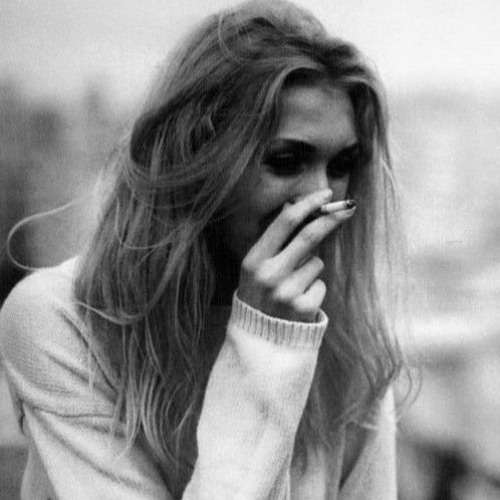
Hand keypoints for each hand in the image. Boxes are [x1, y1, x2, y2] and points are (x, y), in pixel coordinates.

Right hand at [237, 189, 355, 322]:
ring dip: (312, 268)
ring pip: (317, 262)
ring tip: (293, 285)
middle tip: (348, 207)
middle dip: (331, 218)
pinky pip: (321, 284)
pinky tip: (298, 300)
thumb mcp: (255, 267)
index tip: (325, 195)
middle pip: (309, 236)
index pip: (285, 222)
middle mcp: (269, 274)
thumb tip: (293, 207)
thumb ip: (273, 241)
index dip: (308, 204)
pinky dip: (314, 288)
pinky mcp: (303, 308)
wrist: (259, 338)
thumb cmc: (258, 295)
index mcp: (254, 260)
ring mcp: (287, 292)